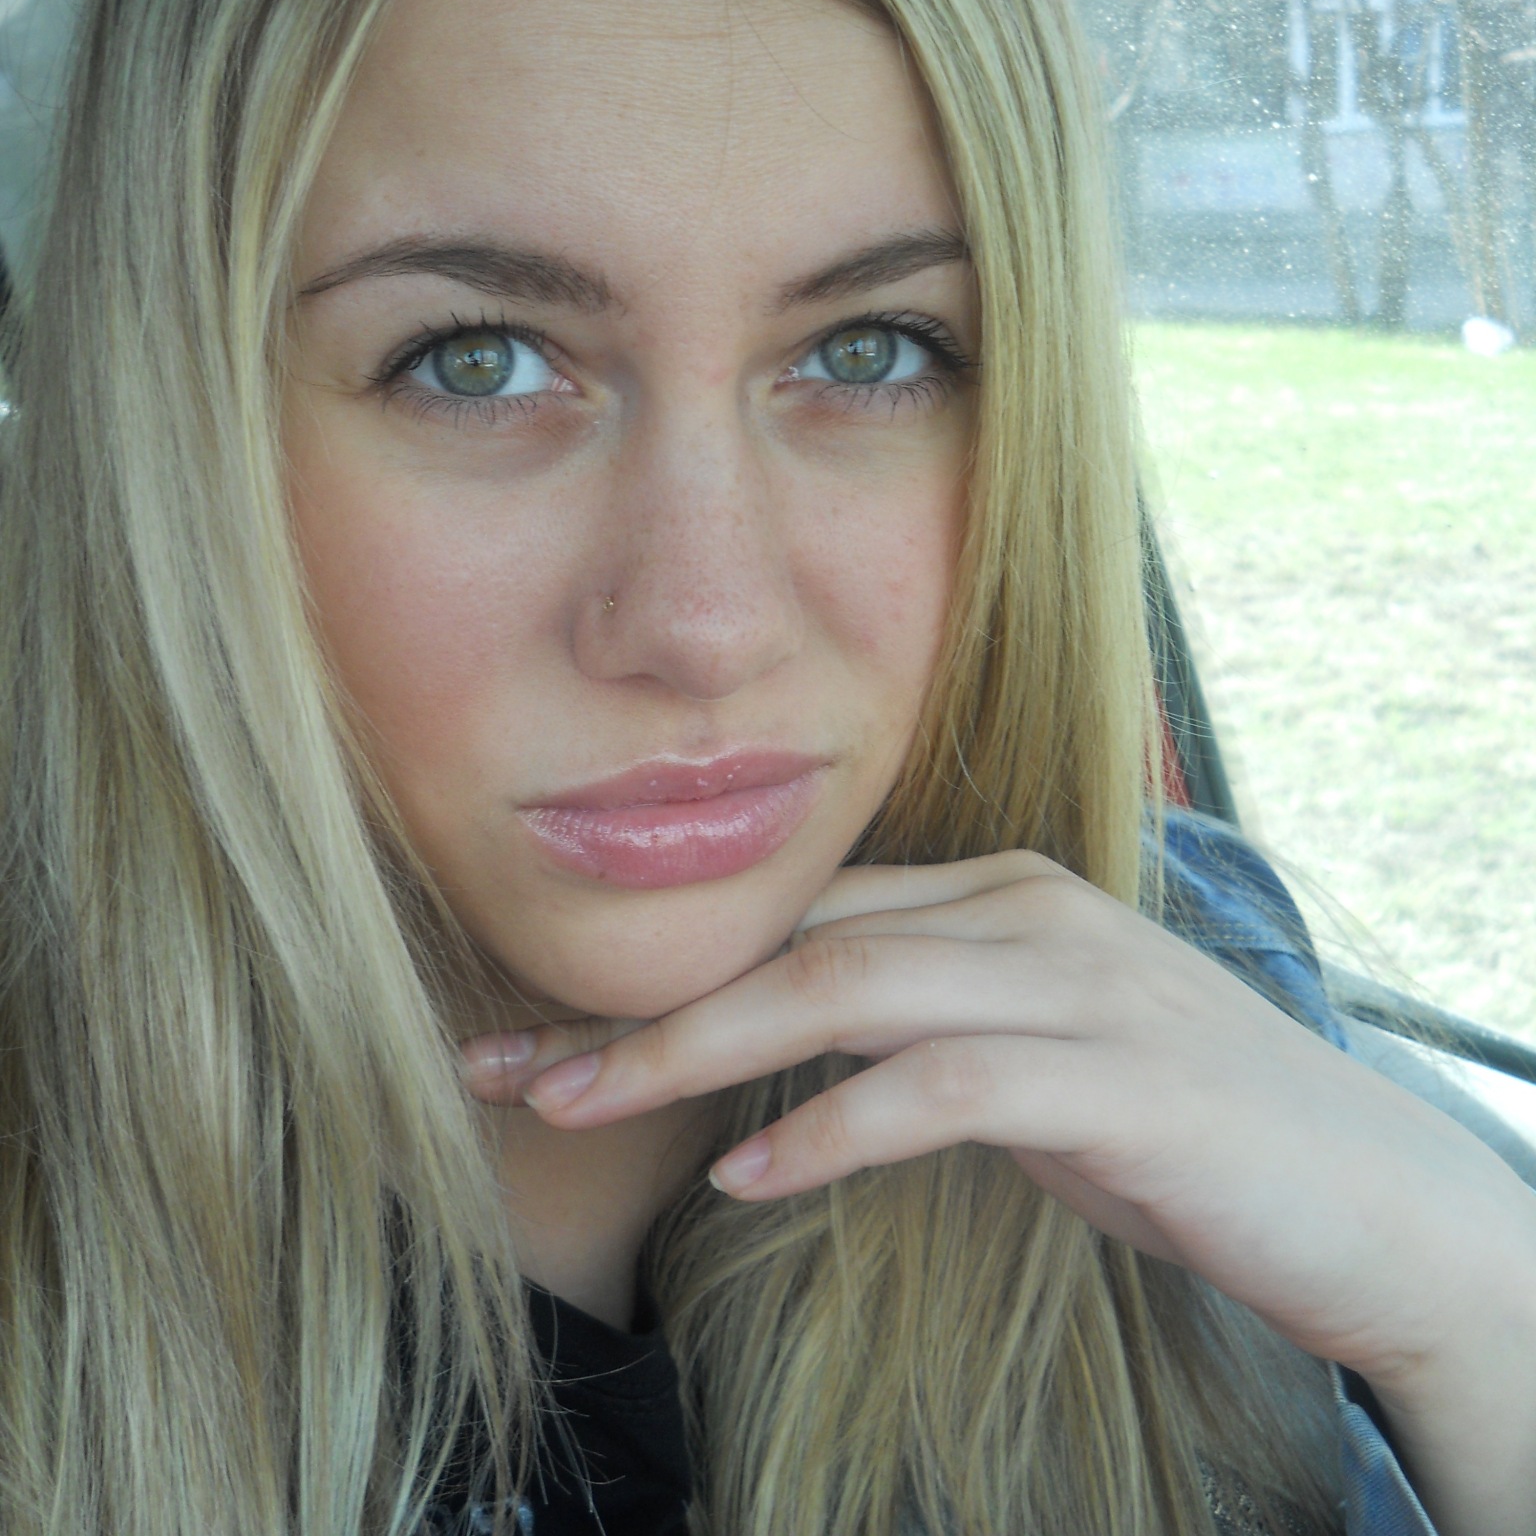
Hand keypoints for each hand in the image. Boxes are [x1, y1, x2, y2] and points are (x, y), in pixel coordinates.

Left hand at [464, 852, 1535, 1534]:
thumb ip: (915, 1028)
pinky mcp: (1113, 1075)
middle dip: (645, 1005)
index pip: (798, 914)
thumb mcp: (1023, 1058)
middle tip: (516, 1068)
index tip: (544, 1030)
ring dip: (696, 1051)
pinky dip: (831, 1127)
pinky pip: (939, 1085)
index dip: (666, 967)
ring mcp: (1072, 984)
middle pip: (797, 940)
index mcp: (994, 891)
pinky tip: (748, 1173)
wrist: (1362, 1195)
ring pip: (845, 990)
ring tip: (583, 1106)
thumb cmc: (1176, 1126)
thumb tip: (785, 1045)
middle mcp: (1023, 910)